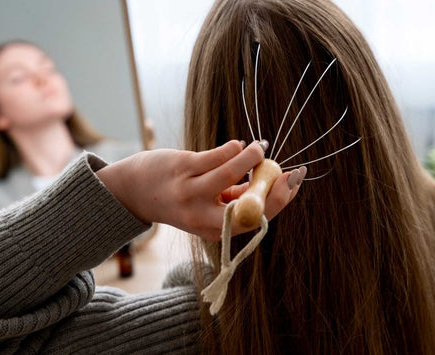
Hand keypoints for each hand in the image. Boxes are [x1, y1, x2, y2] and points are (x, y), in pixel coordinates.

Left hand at [96, 140, 304, 240]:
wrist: (138, 190)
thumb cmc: (184, 196)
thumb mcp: (211, 207)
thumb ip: (239, 198)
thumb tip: (277, 180)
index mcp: (214, 230)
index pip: (255, 220)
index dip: (281, 199)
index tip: (295, 179)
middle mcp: (201, 217)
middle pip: (248, 201)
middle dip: (271, 181)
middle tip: (279, 164)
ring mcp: (190, 191)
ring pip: (232, 169)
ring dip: (252, 156)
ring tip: (257, 149)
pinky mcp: (182, 168)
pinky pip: (218, 154)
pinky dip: (233, 148)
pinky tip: (234, 147)